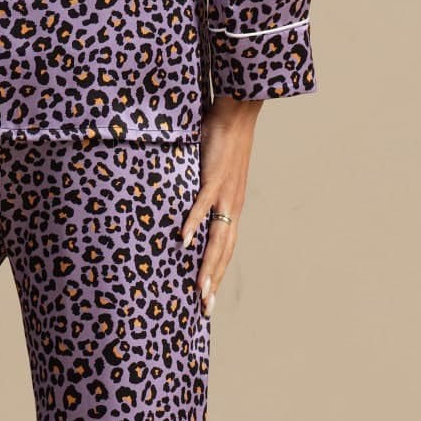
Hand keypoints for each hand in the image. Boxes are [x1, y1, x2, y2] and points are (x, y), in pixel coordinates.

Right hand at [179, 95, 261, 314]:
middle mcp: (232, 206)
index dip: (218, 274)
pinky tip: (183, 242)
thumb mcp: (216, 176)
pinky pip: (202, 205)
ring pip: (217, 236)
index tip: (208, 299)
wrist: (237, 113)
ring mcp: (224, 193)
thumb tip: (191, 211)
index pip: (226, 249)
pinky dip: (193, 224)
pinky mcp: (213, 177)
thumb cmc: (223, 143)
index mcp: (233, 208)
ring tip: (199, 287)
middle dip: (214, 280)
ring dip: (207, 264)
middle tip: (204, 307)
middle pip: (224, 251)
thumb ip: (205, 195)